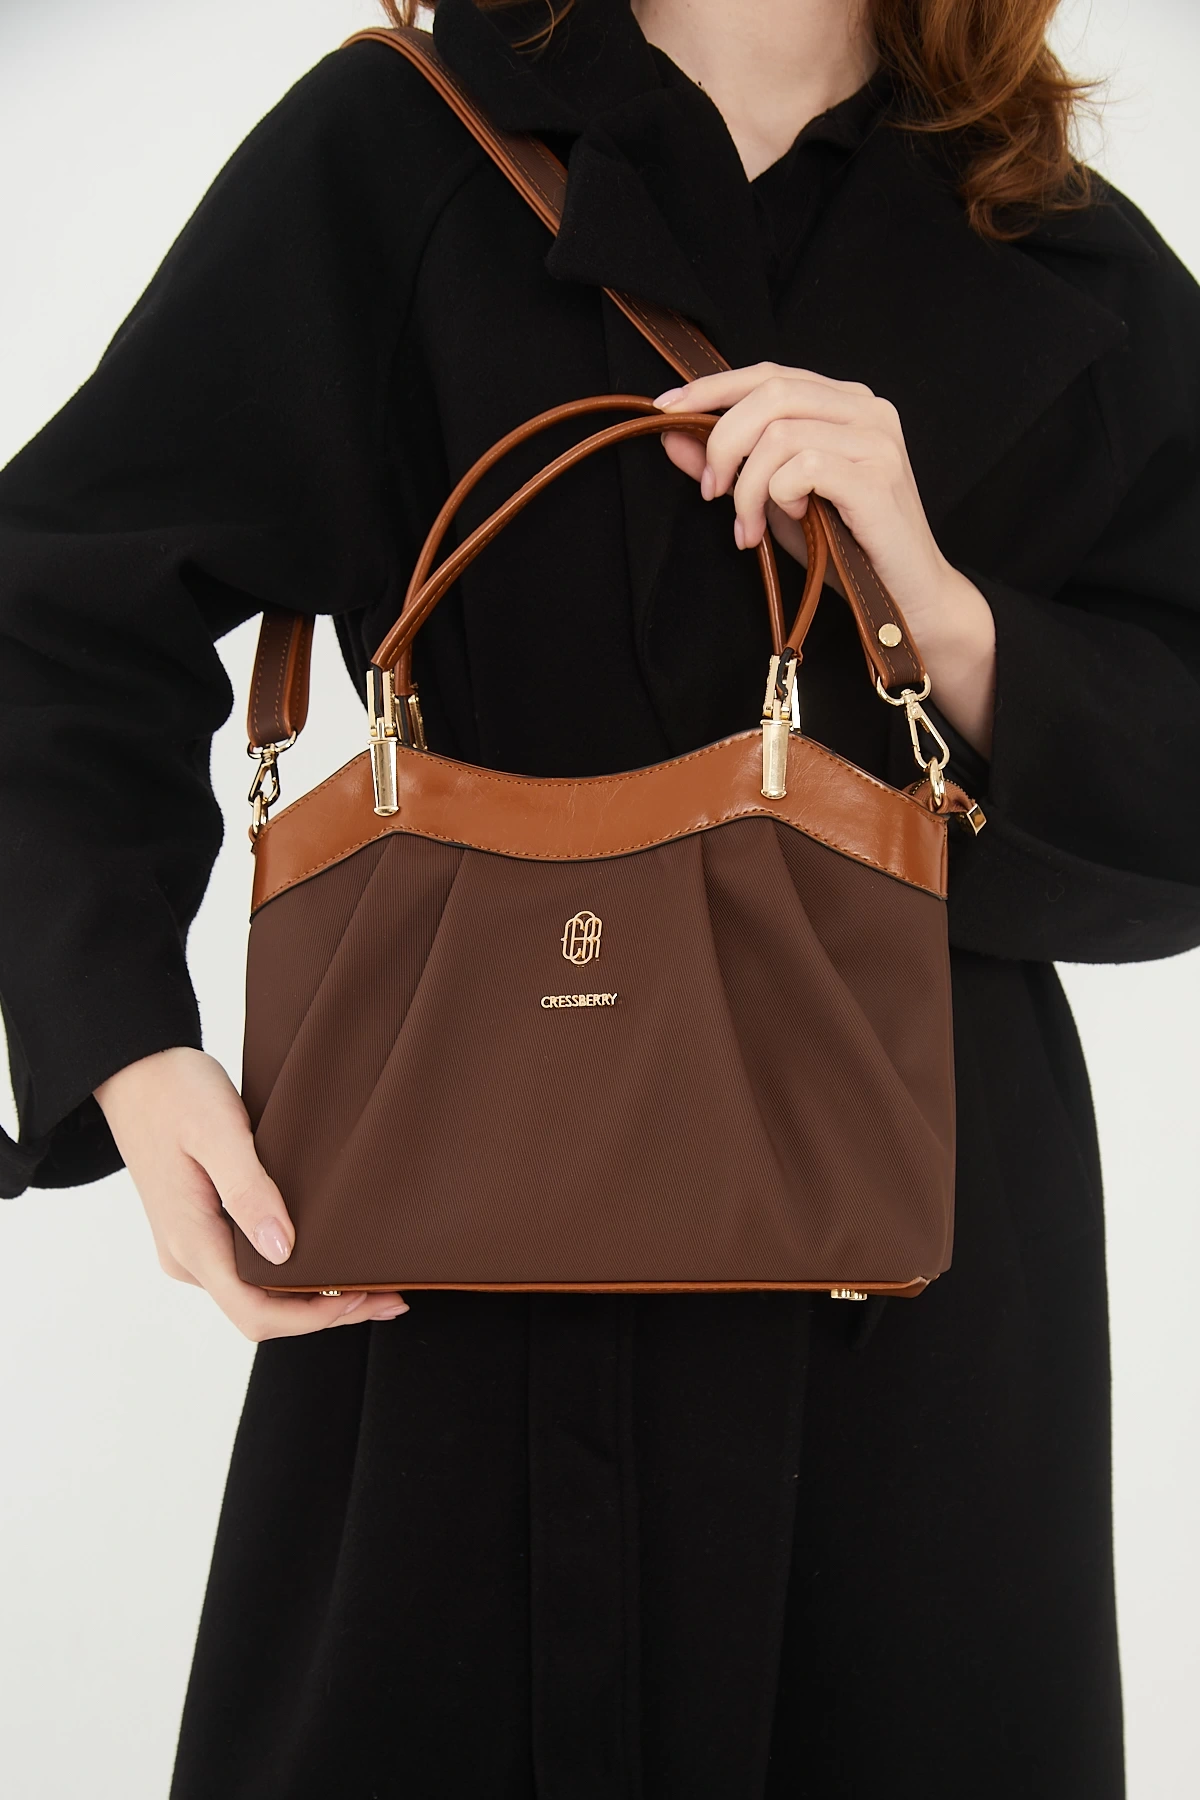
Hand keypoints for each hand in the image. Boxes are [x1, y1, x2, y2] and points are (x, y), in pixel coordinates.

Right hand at [95, 1046, 406, 1340]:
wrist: (136, 1072)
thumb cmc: (175, 1092)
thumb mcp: (217, 1131)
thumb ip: (248, 1190)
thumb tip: (282, 1250)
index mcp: (191, 1240)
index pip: (254, 1311)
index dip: (315, 1316)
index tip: (366, 1296)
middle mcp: (188, 1256)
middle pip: (260, 1312)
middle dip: (326, 1312)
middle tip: (389, 1295)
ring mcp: (192, 1247)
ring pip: (256, 1296)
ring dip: (311, 1298)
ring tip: (370, 1282)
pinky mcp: (201, 1231)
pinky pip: (249, 1272)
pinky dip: (292, 1276)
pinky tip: (327, 1259)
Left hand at [655, 364, 995, 755]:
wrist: (906, 599)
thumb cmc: (845, 551)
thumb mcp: (774, 501)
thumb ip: (730, 464)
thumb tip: (673, 435)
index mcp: (844, 404)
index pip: (769, 374)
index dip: (712, 387)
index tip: (666, 410)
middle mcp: (866, 409)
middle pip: (770, 392)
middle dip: (724, 442)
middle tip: (712, 494)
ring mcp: (876, 439)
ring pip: (780, 432)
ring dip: (747, 486)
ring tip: (750, 528)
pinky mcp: (877, 476)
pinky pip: (802, 467)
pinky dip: (778, 496)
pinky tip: (791, 522)